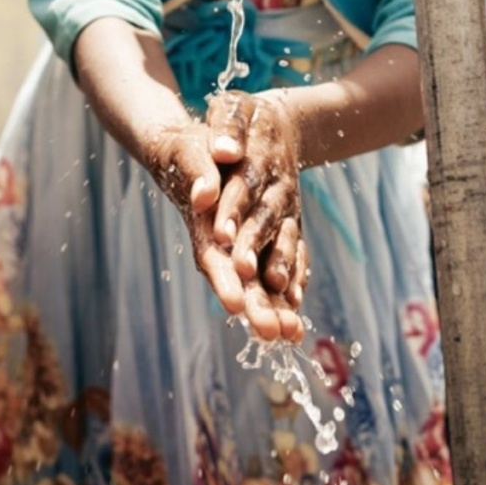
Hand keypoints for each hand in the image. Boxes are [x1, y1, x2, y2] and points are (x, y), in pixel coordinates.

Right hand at [145, 109, 305, 343]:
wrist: (196, 150)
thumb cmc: (189, 150)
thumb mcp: (191, 152)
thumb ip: (198, 172)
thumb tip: (205, 195)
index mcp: (201, 222)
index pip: (211, 255)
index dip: (223, 279)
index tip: (237, 305)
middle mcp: (217, 241)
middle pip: (235, 279)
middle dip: (254, 306)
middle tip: (274, 334)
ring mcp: (234, 244)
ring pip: (255, 280)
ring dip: (272, 306)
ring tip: (294, 333)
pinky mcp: (250, 240)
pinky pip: (266, 268)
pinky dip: (281, 286)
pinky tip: (297, 305)